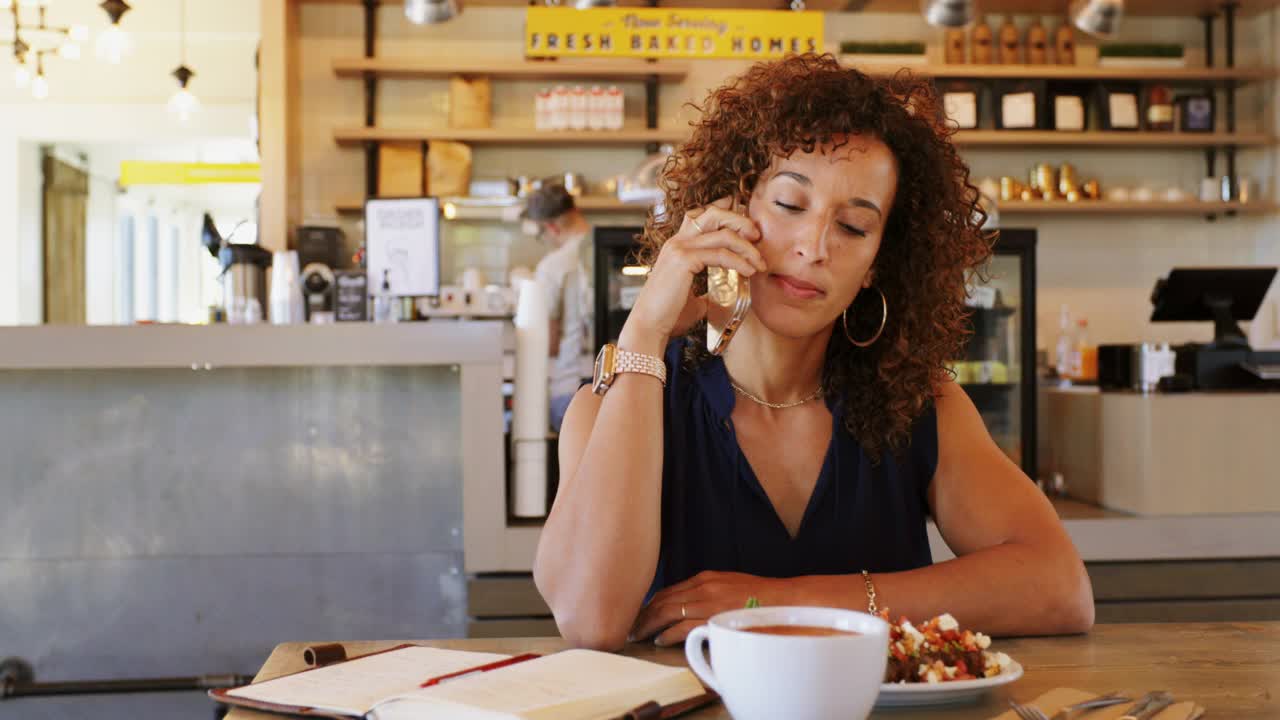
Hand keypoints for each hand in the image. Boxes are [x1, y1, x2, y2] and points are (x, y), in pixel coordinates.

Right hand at [619, 198, 765, 352]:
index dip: (726, 214)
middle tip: (757, 237)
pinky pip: (721, 254)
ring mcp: (679, 248)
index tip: (748, 229)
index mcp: (677, 246)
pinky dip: (739, 261)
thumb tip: (722, 295)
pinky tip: (749, 271)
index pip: (702, 215)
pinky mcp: (684, 260)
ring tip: (759, 262)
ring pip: (722, 233)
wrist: (649, 326)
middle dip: (740, 221)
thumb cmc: (668, 315)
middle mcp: (677, 241)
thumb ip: (707, 290)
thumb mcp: (693, 297)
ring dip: (747, 247)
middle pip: (714, 214)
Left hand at [629, 570, 785, 645]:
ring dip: (649, 624)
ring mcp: (708, 600)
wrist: (786, 600)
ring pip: (667, 611)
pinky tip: (658, 640)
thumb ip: (709, 593)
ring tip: (637, 634)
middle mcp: (703, 586)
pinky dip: (667, 633)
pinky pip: (682, 625)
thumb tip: (691, 606)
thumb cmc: (761, 597)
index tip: (641, 613)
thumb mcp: (730, 586)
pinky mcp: (714, 616)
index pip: (669, 590)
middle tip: (630, 626)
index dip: (651, 603)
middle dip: (643, 614)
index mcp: (705, 578)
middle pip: (662, 599)